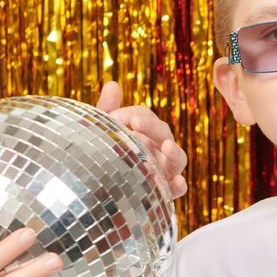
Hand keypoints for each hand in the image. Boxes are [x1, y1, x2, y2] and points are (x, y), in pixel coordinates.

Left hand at [96, 81, 188, 199]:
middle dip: (151, 126)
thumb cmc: (103, 157)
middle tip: (135, 121)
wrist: (97, 193)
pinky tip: (176, 182)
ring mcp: (164, 171)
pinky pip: (178, 189)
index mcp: (144, 132)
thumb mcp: (103, 134)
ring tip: (166, 146)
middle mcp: (157, 149)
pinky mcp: (164, 193)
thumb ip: (107, 110)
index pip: (144, 116)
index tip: (112, 117)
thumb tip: (112, 83)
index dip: (130, 113)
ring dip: (174, 151)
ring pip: (178, 158)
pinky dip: (180, 185)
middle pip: (163, 132)